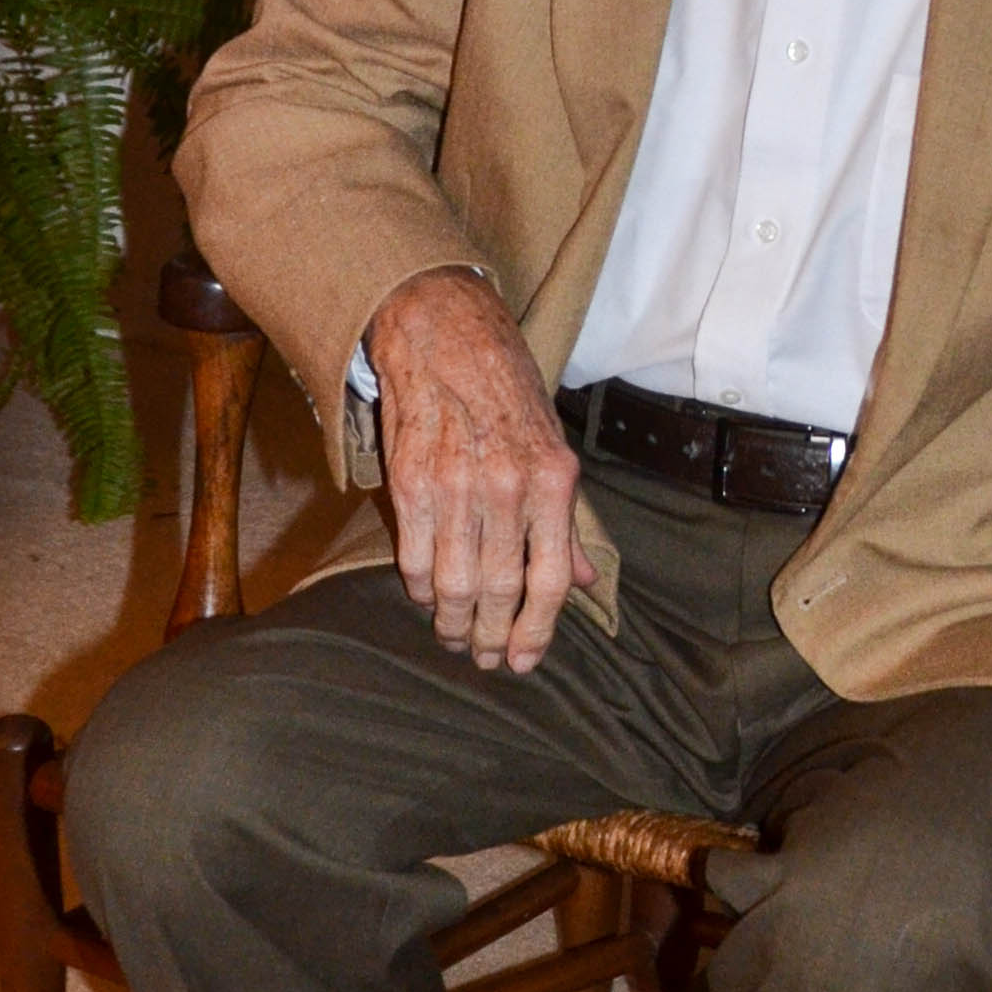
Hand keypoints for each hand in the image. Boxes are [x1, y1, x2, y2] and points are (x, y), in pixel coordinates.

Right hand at [366, 268, 594, 670]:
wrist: (444, 330)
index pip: (550, 579)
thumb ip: (565, 522)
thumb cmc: (505, 389)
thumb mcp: (554, 447)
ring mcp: (455, 485)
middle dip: (488, 636)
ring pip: (452, 583)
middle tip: (482, 658)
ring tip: (452, 637)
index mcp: (552, 481)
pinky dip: (418, 587)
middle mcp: (506, 487)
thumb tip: (582, 582)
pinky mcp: (409, 480)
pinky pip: (413, 557)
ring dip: (451, 622)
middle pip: (497, 590)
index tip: (523, 661)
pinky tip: (425, 597)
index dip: (537, 630)